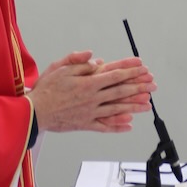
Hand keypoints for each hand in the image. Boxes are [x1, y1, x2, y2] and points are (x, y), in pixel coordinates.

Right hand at [28, 53, 153, 134]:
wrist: (34, 112)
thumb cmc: (45, 89)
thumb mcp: (59, 68)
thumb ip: (78, 61)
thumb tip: (96, 59)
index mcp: (87, 83)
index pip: (114, 75)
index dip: (129, 70)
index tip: (142, 67)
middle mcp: (92, 98)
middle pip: (120, 91)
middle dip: (138, 86)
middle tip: (152, 84)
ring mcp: (90, 113)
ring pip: (117, 109)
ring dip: (134, 106)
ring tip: (148, 104)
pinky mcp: (85, 124)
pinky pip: (105, 126)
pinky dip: (117, 126)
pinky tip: (129, 125)